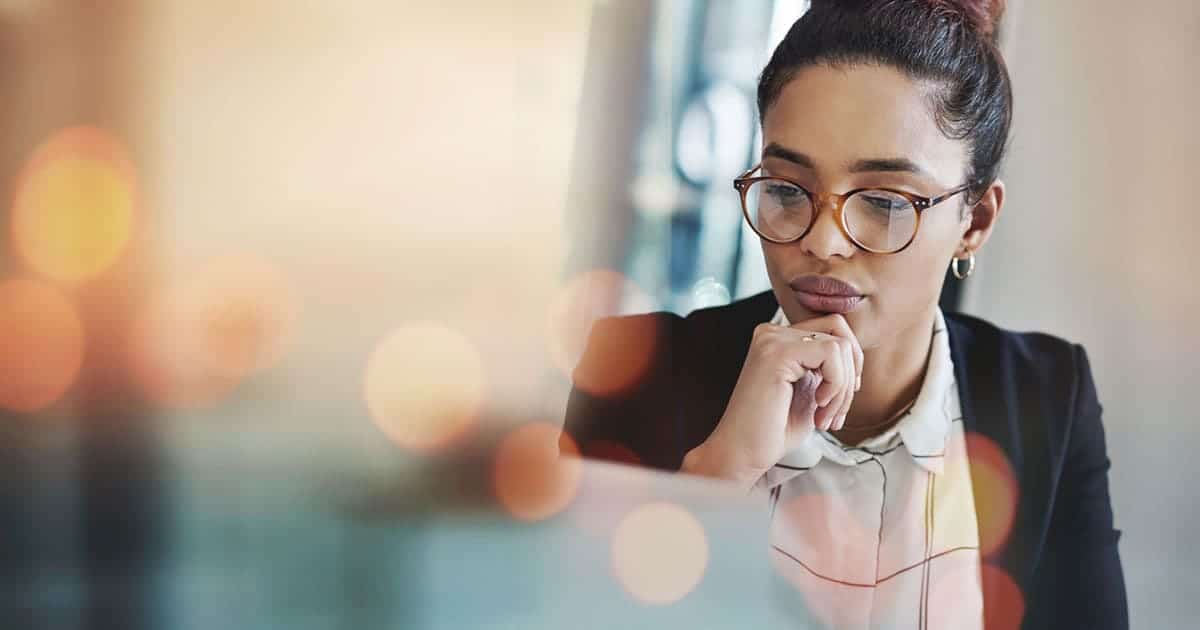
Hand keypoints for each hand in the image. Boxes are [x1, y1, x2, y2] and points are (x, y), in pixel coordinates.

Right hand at [682, 313, 862, 486]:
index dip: (849, 363)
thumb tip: (856, 354)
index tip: (840, 399)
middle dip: (850, 375)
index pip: (834, 328)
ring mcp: (772, 339)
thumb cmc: (774, 430)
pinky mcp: (776, 352)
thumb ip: (827, 367)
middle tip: (834, 413)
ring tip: (824, 417)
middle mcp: (772, 333)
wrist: (744, 453)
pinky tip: (817, 407)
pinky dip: (836, 385)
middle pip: (840, 331)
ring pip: (840, 345)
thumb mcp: (810, 390)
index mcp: (779, 339)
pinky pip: (831, 354)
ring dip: (842, 389)